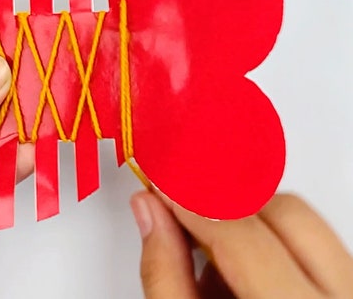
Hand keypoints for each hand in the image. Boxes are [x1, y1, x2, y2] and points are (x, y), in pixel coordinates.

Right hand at [131, 191, 352, 298]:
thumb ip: (164, 273)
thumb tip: (149, 212)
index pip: (243, 235)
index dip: (192, 201)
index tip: (161, 186)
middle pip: (286, 214)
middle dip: (225, 206)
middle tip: (184, 219)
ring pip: (307, 225)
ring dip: (251, 228)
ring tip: (218, 271)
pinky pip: (321, 248)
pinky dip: (276, 249)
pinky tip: (248, 284)